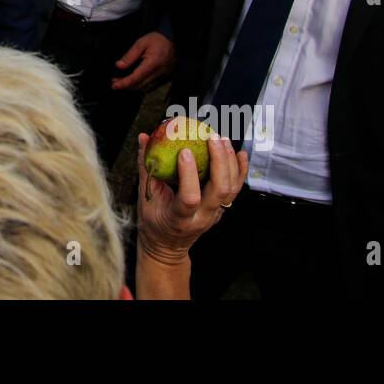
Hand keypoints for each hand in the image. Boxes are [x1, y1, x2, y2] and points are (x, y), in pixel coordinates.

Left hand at [112, 31, 174, 90]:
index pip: (135, 78)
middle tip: (115, 82)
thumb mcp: (141, 43)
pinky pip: (151, 86)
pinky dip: (141, 85)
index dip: (123, 83)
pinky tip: (134, 81)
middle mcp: (158, 73)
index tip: (114, 85)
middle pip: (140, 86)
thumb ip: (129, 56)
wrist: (173, 39)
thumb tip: (119, 66)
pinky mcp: (164, 77)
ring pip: (145, 88)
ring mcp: (163, 76)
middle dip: (126, 86)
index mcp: (152, 64)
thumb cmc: (158, 39)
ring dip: (133, 87)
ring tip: (122, 82)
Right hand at [136, 132, 247, 264]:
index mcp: (180, 218)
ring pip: (231, 189)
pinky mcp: (222, 209)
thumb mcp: (145, 198)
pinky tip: (240, 153)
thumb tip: (144, 138)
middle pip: (220, 190)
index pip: (190, 198)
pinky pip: (236, 189)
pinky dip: (240, 170)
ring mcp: (215, 214)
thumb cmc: (154, 222)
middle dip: (219, 161)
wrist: (168, 246)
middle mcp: (202, 217)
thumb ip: (146, 167)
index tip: (184, 151)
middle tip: (212, 138)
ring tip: (223, 140)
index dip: (189, 174)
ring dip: (230, 162)